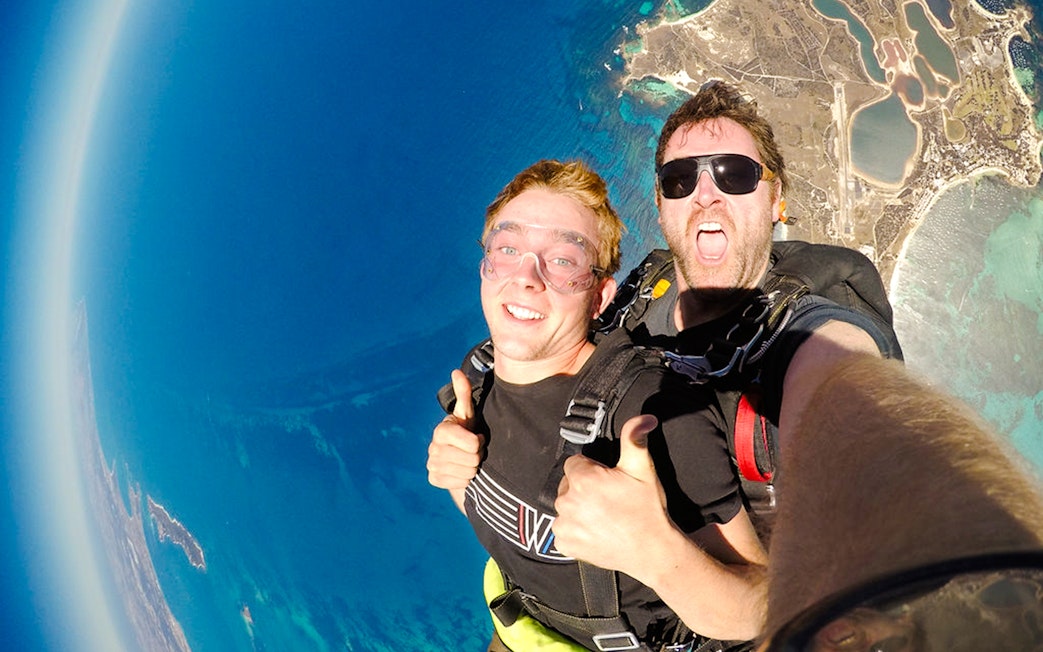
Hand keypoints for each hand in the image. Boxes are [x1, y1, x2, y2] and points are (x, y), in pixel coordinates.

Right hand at [426, 370, 484, 489]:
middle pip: (472, 460)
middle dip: (477, 456)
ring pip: (468, 473)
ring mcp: (432, 465)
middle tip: (473, 450)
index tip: (477, 437)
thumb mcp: (468, 413)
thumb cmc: (466, 431)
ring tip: (468, 459)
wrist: (458, 456)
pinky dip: (464, 479)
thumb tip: (457, 372)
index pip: (472, 444)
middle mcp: (433, 448)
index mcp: (441, 430)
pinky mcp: (434, 479)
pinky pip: (460, 483)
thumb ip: (464, 393)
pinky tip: (460, 470)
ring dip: (472, 468)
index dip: (479, 442)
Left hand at [553, 415, 672, 576]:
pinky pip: (562, 530)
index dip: (592, 470)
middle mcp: (567, 501)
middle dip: (583, 489)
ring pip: (565, 507)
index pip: (574, 463)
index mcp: (583, 480)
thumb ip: (635, 439)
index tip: (607, 481)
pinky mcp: (564, 544)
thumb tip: (643, 418)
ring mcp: (564, 524)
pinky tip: (595, 531)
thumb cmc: (648, 511)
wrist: (652, 551)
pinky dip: (575, 530)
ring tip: (603, 517)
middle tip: (607, 500)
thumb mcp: (643, 470)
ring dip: (578, 509)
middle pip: (568, 485)